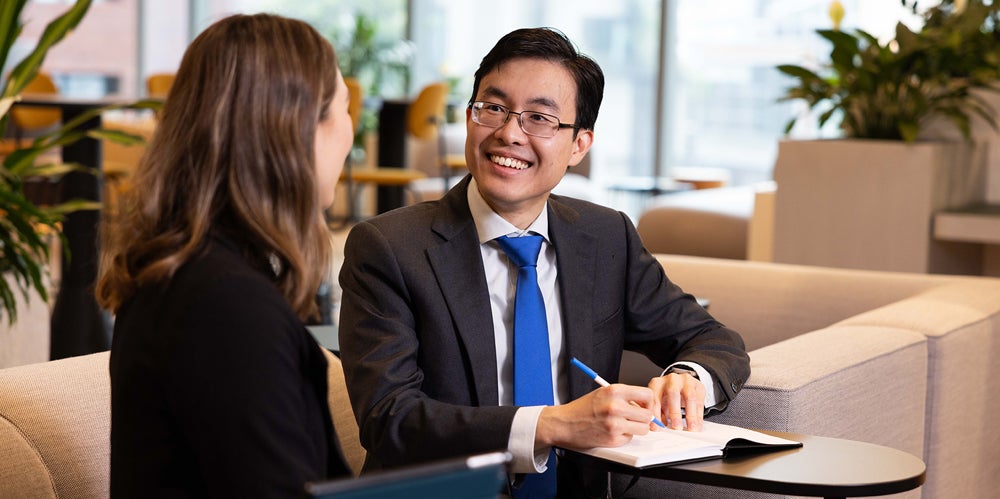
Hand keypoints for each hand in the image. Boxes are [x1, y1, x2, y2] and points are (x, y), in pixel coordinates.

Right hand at [535, 384, 655, 449]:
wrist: (564, 423)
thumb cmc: (582, 408)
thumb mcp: (603, 393)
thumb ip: (623, 396)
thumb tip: (644, 404)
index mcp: (614, 391)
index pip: (647, 394)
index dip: (648, 402)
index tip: (644, 406)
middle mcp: (616, 406)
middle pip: (647, 415)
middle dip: (643, 418)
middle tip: (634, 418)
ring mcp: (615, 424)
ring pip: (643, 429)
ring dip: (636, 428)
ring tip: (623, 425)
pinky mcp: (612, 438)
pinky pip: (629, 438)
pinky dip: (624, 436)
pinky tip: (612, 431)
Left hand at [648, 372, 705, 430]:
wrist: (682, 384)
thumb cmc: (667, 396)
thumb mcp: (659, 403)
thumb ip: (658, 413)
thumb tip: (656, 427)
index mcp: (657, 383)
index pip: (655, 398)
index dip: (656, 414)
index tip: (658, 427)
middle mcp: (671, 379)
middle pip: (673, 393)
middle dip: (674, 412)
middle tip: (676, 427)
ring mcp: (686, 381)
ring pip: (689, 397)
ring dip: (690, 415)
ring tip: (691, 428)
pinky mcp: (698, 385)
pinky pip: (699, 401)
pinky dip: (698, 415)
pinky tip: (697, 425)